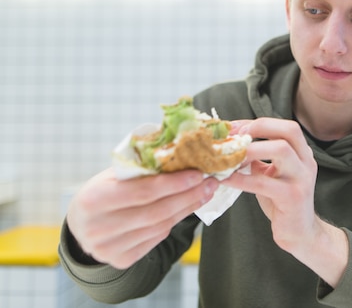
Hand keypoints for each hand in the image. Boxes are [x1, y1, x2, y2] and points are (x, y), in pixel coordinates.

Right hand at [66, 168, 217, 268]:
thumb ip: (140, 167)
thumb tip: (181, 153)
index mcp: (93, 199)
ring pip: (160, 226)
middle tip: (209, 184)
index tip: (198, 174)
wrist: (81, 224)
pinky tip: (185, 208)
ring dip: (187, 209)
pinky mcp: (121, 260)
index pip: (143, 192)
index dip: (174, 183)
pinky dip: (173, 222)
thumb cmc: (102, 192)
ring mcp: (109, 248)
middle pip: (156, 211)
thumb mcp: (112, 175)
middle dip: (188, 196)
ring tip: (204, 194)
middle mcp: (99, 228)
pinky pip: (156, 239)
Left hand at [223, 118, 347, 286]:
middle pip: (289, 130)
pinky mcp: (293, 197)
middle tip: (234, 137)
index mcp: (301, 153)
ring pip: (281, 149)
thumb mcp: (271, 173)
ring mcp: (302, 178)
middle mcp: (306, 161)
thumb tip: (230, 141)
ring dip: (250, 149)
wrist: (299, 232)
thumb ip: (258, 157)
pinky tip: (225, 179)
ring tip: (228, 156)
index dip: (257, 123)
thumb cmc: (281, 201)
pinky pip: (264, 182)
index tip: (233, 128)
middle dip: (259, 128)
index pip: (283, 126)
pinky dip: (241, 178)